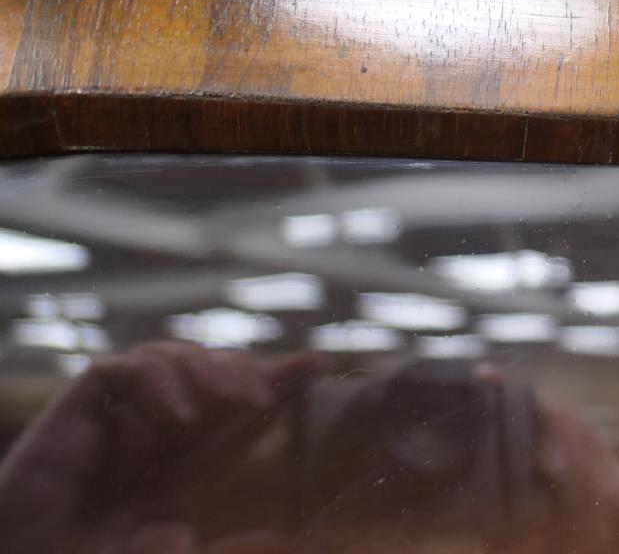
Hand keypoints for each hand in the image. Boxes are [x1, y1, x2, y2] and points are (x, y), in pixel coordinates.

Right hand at [0, 340, 317, 552]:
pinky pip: (123, 369)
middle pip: (215, 371)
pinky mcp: (81, 406)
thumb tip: (208, 538)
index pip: (241, 406)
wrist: (23, 553)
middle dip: (247, 371)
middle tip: (266, 395)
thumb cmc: (83, 553)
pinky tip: (175, 414)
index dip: (280, 382)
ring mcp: (121, 413)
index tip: (318, 364)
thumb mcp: (148, 548)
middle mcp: (159, 427)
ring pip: (174, 357)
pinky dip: (155, 379)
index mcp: (187, 457)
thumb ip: (173, 544)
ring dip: (208, 369)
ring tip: (230, 403)